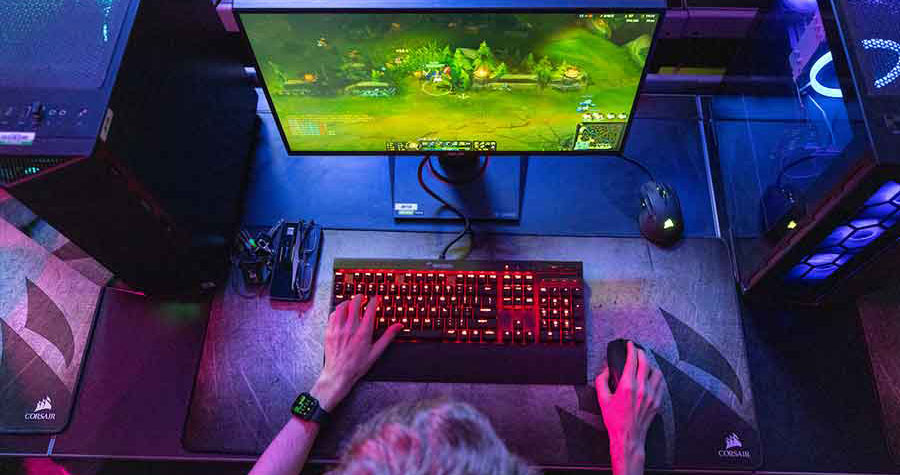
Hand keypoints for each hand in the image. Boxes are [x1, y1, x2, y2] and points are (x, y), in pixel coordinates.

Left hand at [310, 295, 401, 410]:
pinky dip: (337, 310)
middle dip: (360, 297)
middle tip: (363, 296)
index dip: (374, 301)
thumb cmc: (357, 366)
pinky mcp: (329, 332)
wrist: (339, 374)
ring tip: (351, 301)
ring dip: (347, 301)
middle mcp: (350, 329)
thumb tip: (398, 326)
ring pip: (341, 307)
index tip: (375, 298)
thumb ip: (387, 337)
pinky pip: (332, 315)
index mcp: (363, 333)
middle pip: (354, 304)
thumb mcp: (376, 352)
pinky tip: (340, 312)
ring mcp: (338, 329)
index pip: (369, 310)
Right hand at [595, 341, 663, 474]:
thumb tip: (605, 371)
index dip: (631, 349)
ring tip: (645, 363)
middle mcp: (641, 389)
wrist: (628, 436)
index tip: (630, 345)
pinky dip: (656, 377)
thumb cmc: (615, 420)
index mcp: (627, 386)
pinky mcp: (657, 402)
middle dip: (641, 353)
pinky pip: (660, 384)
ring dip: (650, 365)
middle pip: (645, 363)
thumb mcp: (602, 399)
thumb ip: (602, 381)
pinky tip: (652, 377)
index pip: (632, 361)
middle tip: (637, 350)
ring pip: (656, 372)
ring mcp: (651, 395)